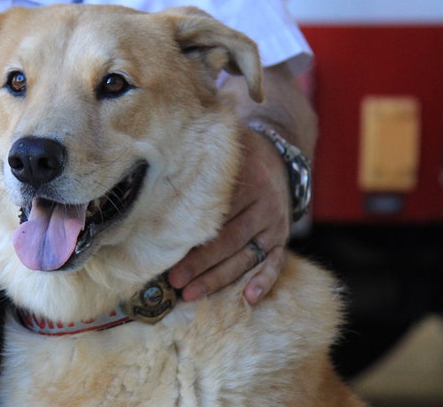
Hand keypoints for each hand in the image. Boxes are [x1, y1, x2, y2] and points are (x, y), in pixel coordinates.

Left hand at [168, 128, 291, 303]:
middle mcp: (265, 203)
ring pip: (246, 256)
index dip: (192, 233)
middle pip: (230, 239)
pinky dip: (264, 281)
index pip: (217, 212)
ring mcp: (275, 224)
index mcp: (249, 180)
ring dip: (219, 278)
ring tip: (192, 294)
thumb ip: (200, 150)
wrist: (279, 156)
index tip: (167, 248)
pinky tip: (249, 299)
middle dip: (201, 263)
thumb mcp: (226, 144)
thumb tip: (160, 151)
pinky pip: (275, 263)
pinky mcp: (282, 239)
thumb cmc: (238, 155)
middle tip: (174, 280)